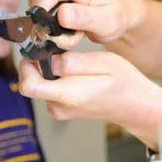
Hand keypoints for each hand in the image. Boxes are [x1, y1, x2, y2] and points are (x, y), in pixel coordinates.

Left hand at [19, 51, 161, 146]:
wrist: (135, 106)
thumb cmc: (124, 82)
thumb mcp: (103, 62)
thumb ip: (73, 62)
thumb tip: (48, 60)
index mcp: (69, 95)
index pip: (28, 86)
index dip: (27, 65)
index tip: (39, 51)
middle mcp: (60, 106)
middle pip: (29, 83)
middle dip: (38, 64)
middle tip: (58, 52)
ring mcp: (59, 110)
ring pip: (39, 84)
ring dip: (48, 71)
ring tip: (74, 64)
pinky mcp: (61, 109)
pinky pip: (48, 89)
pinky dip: (55, 78)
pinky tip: (75, 73)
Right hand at [28, 0, 142, 46]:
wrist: (118, 12)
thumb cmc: (115, 16)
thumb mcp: (106, 22)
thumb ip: (84, 18)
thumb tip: (61, 15)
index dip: (41, 13)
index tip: (49, 33)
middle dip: (46, 23)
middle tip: (67, 37)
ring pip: (36, 7)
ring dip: (48, 26)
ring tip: (71, 32)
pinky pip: (38, 10)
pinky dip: (48, 23)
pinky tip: (65, 28)